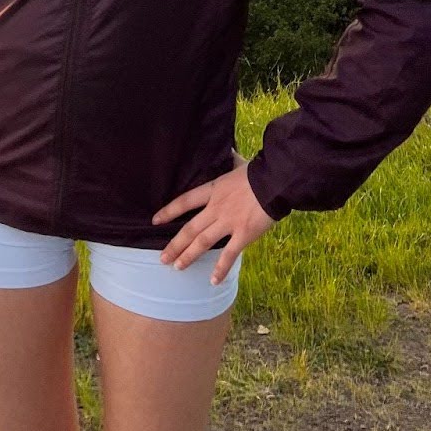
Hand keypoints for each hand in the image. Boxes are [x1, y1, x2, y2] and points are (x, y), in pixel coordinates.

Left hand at [151, 148, 274, 286]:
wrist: (275, 181)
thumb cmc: (259, 171)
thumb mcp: (238, 163)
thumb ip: (230, 160)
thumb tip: (227, 148)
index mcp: (213, 190)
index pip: (185, 201)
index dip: (169, 211)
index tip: (155, 221)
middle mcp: (216, 208)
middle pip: (189, 229)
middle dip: (174, 245)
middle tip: (162, 258)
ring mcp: (228, 222)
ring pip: (202, 243)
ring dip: (188, 256)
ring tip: (177, 267)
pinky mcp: (243, 234)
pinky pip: (229, 255)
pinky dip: (220, 269)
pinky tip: (213, 281)